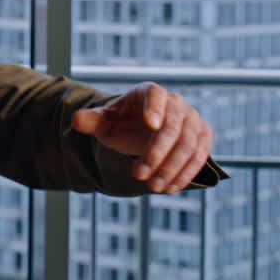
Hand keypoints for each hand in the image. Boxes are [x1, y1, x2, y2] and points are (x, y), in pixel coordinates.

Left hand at [71, 82, 212, 193]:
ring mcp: (192, 119)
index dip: (154, 108)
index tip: (150, 125)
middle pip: (172, 127)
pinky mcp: (203, 135)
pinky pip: (200, 154)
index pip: (155, 95)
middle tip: (140, 176)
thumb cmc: (121, 124)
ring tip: (153, 187)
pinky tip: (170, 188)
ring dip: (171, 168)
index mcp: (150, 92)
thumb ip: (90, 121)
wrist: (141, 131)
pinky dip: (187, 172)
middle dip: (156, 154)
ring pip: (188, 144)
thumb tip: (76, 120)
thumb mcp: (104, 123)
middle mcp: (176, 102)